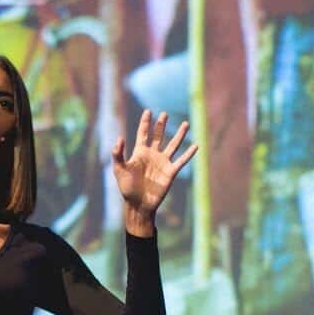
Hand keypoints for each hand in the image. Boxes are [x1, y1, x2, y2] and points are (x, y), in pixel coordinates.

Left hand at [111, 110, 198, 231]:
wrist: (139, 204)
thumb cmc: (127, 188)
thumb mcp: (119, 170)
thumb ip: (118, 154)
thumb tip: (120, 138)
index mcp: (140, 152)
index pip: (143, 133)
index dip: (145, 122)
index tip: (149, 111)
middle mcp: (152, 155)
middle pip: (158, 136)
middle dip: (161, 125)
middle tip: (164, 114)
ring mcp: (163, 162)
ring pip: (173, 145)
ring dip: (179, 135)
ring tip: (185, 123)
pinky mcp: (171, 172)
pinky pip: (181, 161)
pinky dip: (189, 154)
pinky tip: (195, 146)